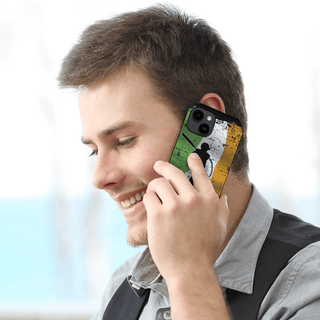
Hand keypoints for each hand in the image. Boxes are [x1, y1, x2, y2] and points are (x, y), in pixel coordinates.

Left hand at [143, 153, 228, 283]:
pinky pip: (149, 196)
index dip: (194, 162)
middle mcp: (193, 199)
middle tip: (158, 165)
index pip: (201, 173)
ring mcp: (175, 206)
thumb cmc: (204, 251)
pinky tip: (151, 206)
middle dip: (164, 166)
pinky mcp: (158, 215)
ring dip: (155, 187)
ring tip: (154, 194)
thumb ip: (222, 210)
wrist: (190, 270)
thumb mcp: (220, 228)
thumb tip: (223, 197)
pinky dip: (148, 199)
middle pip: (174, 172)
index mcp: (209, 200)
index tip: (190, 157)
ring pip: (159, 183)